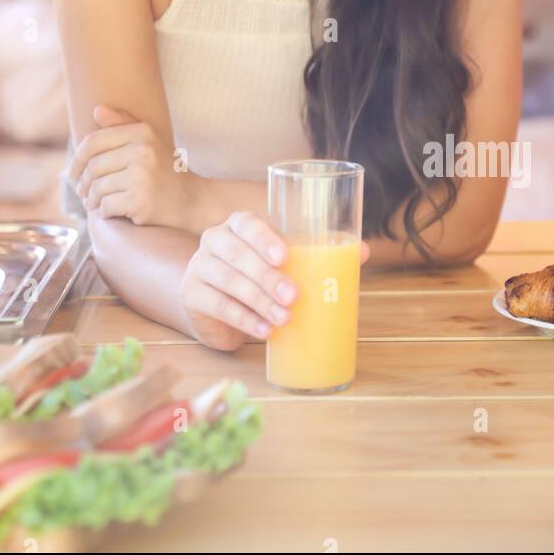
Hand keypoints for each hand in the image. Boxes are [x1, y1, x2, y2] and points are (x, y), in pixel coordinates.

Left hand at [68, 104, 186, 227]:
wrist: (193, 201)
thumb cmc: (165, 170)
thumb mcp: (148, 141)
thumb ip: (122, 124)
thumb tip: (96, 110)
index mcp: (142, 132)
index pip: (94, 141)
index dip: (78, 158)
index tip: (73, 172)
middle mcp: (143, 151)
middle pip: (93, 167)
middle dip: (83, 183)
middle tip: (82, 192)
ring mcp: (142, 177)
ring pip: (98, 188)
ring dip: (91, 200)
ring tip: (92, 204)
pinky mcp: (141, 201)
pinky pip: (107, 206)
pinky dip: (103, 212)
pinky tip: (108, 212)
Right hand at [180, 211, 370, 351]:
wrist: (212, 303)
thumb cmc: (255, 276)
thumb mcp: (282, 263)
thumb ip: (318, 255)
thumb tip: (362, 251)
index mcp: (238, 226)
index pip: (246, 223)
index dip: (263, 237)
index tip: (285, 256)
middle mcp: (214, 241)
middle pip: (236, 253)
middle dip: (266, 276)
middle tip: (293, 296)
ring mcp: (199, 267)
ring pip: (227, 280)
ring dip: (258, 301)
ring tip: (284, 319)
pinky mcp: (191, 295)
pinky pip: (217, 306)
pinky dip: (243, 320)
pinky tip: (263, 331)